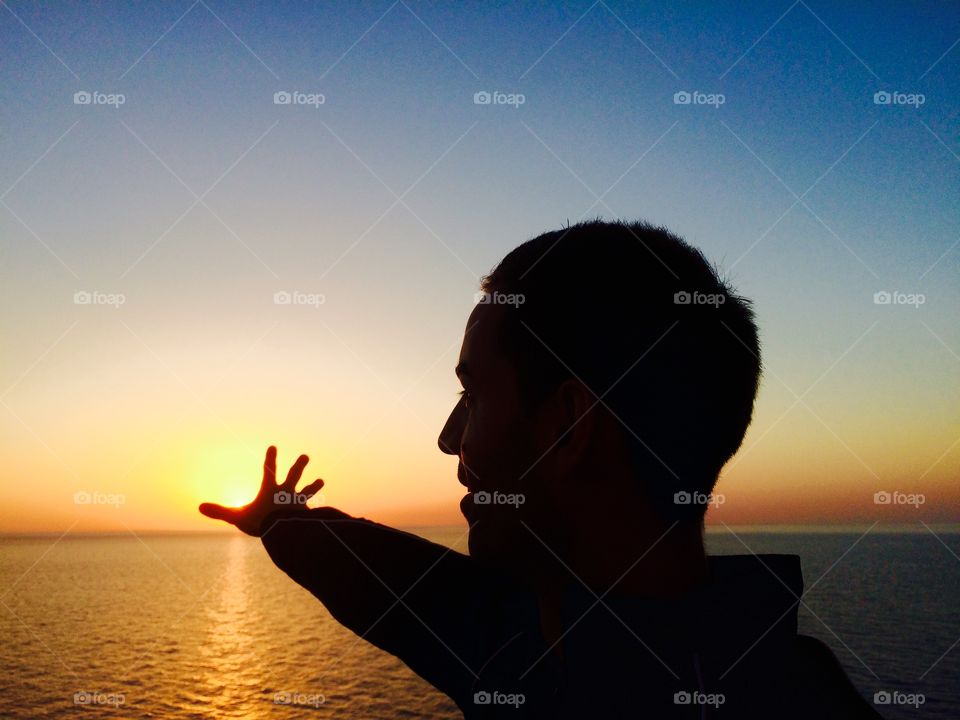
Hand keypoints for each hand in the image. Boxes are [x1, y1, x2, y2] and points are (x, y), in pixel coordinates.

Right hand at [199, 445, 324, 536]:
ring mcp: (299, 503)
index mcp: (271, 490)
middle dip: (299, 465)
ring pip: (307, 491)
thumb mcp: (237, 517)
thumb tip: (200, 507)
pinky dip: (318, 510)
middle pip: (294, 475)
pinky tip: (324, 511)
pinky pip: (313, 511)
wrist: (286, 532)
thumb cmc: (261, 523)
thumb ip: (220, 512)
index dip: (271, 458)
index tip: (273, 447)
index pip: (269, 470)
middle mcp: (287, 493)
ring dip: (313, 485)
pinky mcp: (307, 514)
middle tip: (305, 456)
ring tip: (321, 480)